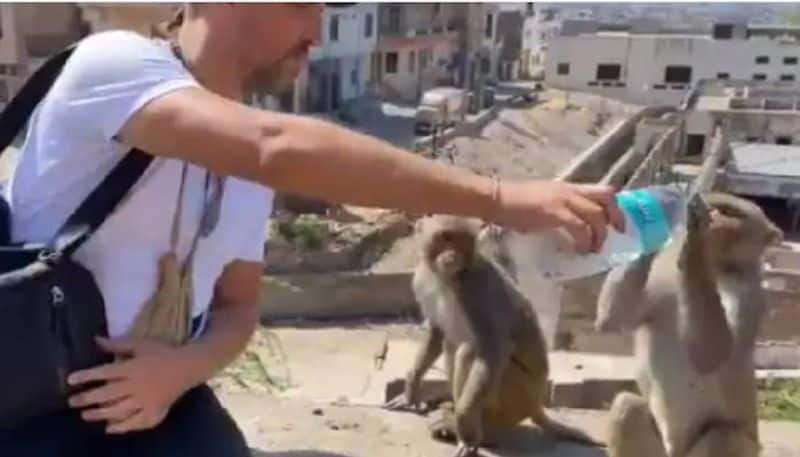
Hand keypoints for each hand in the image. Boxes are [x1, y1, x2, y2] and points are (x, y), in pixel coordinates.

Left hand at [67, 336, 194, 433]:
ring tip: (85, 415)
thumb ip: (118, 344)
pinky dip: (122, 427)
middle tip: (72, 402)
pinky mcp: (154, 411)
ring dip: (100, 413)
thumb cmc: (163, 353)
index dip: (87, 376)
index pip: (105, 372)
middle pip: (108, 393)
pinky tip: (110, 428)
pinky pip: (136, 422)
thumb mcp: (142, 344)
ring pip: (119, 410)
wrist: (188, 366)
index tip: (71, 380)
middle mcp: (137, 386)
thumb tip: (96, 339)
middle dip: (88, 398)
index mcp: (133, 368)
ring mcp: (146, 401)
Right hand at [493, 180, 624, 253]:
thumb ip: (559, 212)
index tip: (618, 225)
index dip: (615, 207)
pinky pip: (579, 228)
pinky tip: (578, 251)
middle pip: (607, 198)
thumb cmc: (513, 203)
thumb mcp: (543, 203)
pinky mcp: (554, 212)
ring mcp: (563, 200)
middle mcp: (570, 190)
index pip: (602, 191)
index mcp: (568, 187)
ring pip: (597, 214)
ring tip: (593, 249)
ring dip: (600, 235)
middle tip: (615, 236)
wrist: (496, 198)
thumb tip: (571, 232)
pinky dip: (584, 241)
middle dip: (616, 218)